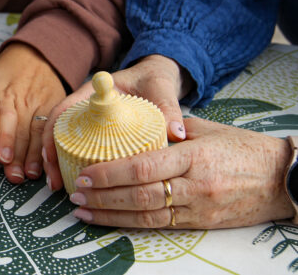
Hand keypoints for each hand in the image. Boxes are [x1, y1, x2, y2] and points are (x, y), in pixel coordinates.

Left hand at [0, 42, 65, 183]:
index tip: (3, 157)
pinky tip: (50, 163)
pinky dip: (52, 147)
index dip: (5, 138)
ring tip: (32, 175)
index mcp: (4, 92)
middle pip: (23, 130)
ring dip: (37, 155)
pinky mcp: (56, 107)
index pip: (4, 116)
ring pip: (40, 132)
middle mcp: (25, 99)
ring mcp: (43, 103)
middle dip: (20, 156)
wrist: (37, 54)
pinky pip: (54, 129)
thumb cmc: (7, 71)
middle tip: (15, 177)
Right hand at [42, 54, 192, 190]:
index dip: (52, 132)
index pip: (64, 110)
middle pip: (57, 131)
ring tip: (59, 188)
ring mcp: (89, 122)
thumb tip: (175, 133)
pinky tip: (78, 184)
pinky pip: (79, 149)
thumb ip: (167, 106)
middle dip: (50, 156)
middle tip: (55, 182)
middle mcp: (85, 108)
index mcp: (92, 93)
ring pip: (64, 143)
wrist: (156, 80)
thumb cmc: (153, 80)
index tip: (51, 154)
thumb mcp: (159, 88)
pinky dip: (73, 165)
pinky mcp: (97, 135)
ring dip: (58, 164)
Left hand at [69, 117, 293, 228]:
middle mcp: (193, 185)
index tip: (87, 173)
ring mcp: (197, 207)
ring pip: (146, 216)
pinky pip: (161, 226)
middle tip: (75, 194)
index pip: (143, 165)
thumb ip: (173, 130)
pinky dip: (132, 224)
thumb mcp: (209, 129)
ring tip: (83, 212)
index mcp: (192, 156)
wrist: (283, 178)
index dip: (111, 173)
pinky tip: (112, 221)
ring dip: (111, 215)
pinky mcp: (200, 223)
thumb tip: (142, 128)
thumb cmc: (244, 148)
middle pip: (139, 194)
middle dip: (103, 196)